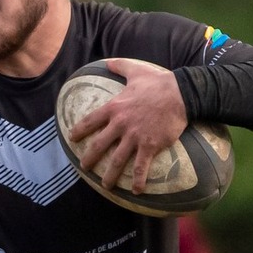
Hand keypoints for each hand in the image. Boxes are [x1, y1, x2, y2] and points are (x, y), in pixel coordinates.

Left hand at [66, 58, 186, 194]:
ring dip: (110, 175)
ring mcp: (135, 137)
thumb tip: (108, 61)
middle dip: (89, 158)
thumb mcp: (135, 71)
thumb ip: (119, 66)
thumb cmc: (158, 82)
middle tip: (83, 167)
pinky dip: (138, 180)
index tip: (72, 138)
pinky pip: (141, 167)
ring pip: (117, 160)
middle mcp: (121, 124)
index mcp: (115, 107)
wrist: (180, 94)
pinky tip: (136, 191)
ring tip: (105, 185)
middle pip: (99, 145)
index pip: (91, 121)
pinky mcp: (150, 146)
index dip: (79, 130)